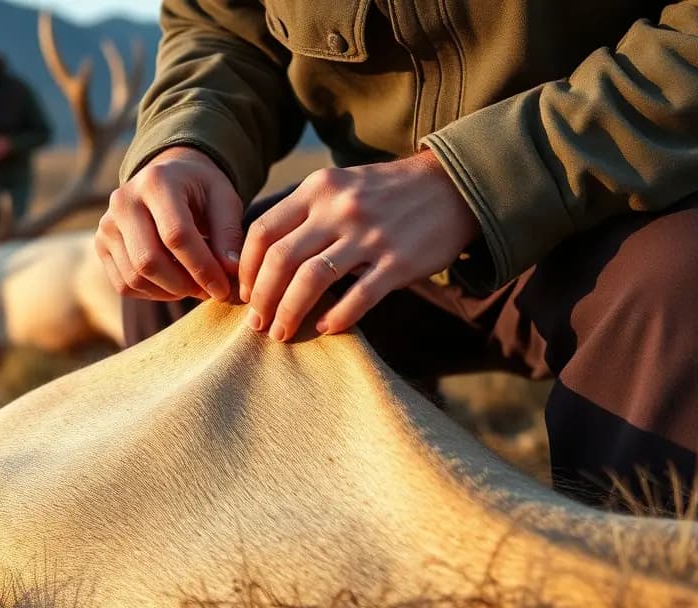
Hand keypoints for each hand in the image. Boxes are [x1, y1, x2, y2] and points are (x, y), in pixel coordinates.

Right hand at [96, 146, 243, 300]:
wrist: (167, 179)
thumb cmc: (200, 190)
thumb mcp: (224, 199)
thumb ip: (229, 233)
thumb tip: (231, 270)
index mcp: (156, 181)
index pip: (176, 235)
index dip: (202, 267)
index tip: (223, 288)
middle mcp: (123, 200)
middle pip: (149, 260)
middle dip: (184, 285)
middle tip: (209, 291)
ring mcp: (107, 224)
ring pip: (135, 277)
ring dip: (170, 292)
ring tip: (194, 286)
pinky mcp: (101, 245)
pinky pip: (124, 285)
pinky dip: (153, 293)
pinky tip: (174, 284)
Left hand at [240, 150, 479, 341]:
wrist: (453, 186)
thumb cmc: (386, 193)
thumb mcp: (340, 185)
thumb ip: (304, 211)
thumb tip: (261, 253)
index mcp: (319, 188)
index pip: (263, 231)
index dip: (247, 268)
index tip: (244, 293)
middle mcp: (340, 209)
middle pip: (281, 259)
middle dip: (262, 298)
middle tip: (257, 323)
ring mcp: (370, 235)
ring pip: (312, 280)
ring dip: (289, 312)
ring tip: (282, 332)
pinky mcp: (398, 262)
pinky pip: (358, 297)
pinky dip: (336, 317)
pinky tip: (325, 327)